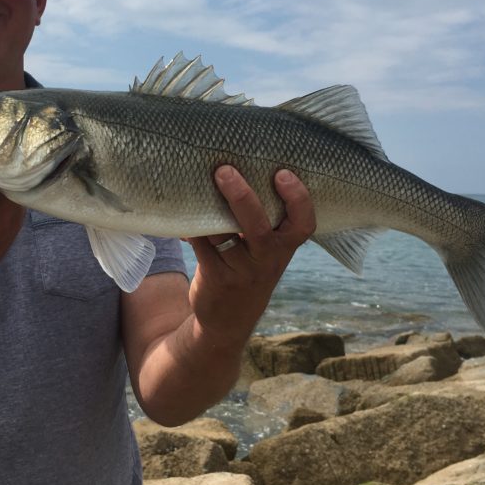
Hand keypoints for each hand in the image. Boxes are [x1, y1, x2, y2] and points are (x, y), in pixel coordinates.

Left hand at [184, 166, 315, 346]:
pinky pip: (201, 246)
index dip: (298, 199)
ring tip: (193, 184)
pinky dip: (190, 226)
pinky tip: (181, 210)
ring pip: (223, 235)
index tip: (283, 173)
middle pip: (258, 229)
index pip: (303, 224)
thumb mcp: (267, 249)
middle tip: (225, 170)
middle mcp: (267, 259)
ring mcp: (240, 270)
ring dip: (208, 209)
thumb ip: (263, 217)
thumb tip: (239, 165)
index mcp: (285, 246)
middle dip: (243, 198)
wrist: (230, 318)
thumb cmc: (250, 267)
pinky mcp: (215, 277)